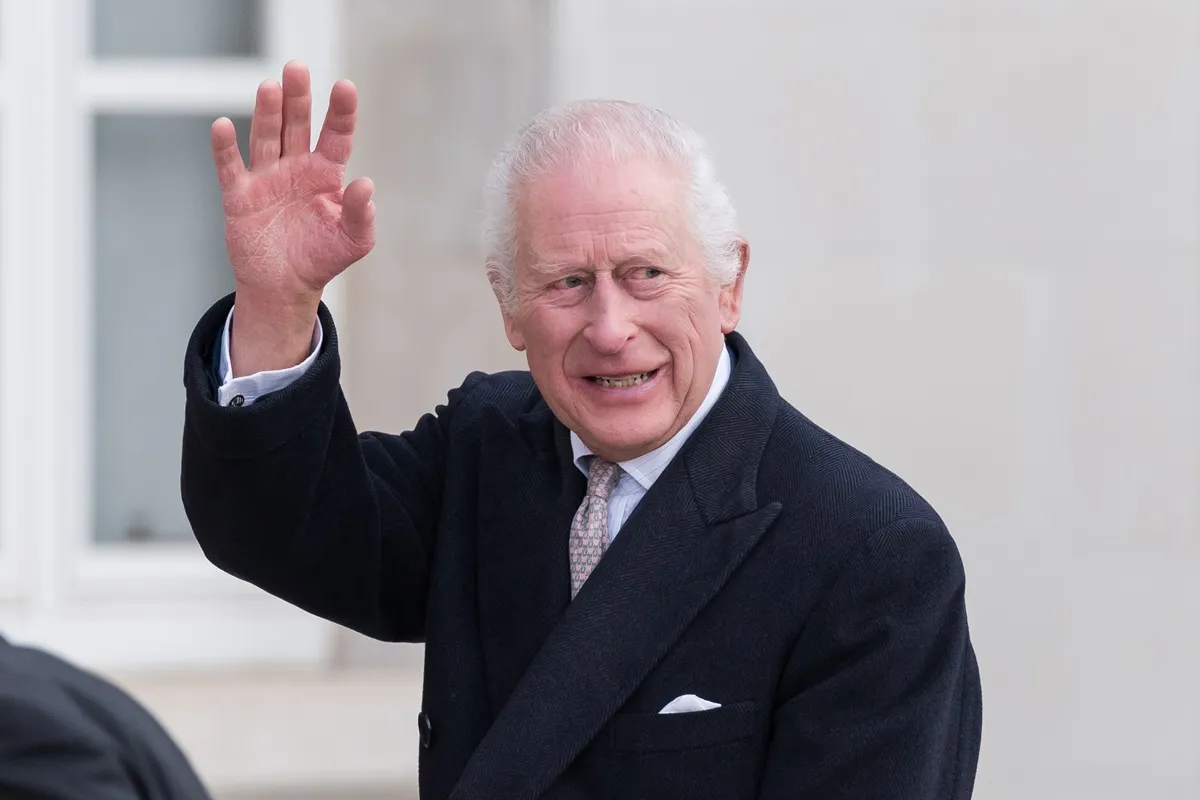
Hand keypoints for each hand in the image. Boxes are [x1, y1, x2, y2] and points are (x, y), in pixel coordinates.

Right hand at [212, 60, 375, 303]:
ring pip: (266, 137)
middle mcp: (295, 167)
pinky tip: (223, 126)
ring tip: (271, 87)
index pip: (336, 135)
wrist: (284, 286)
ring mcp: (266, 178)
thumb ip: (361, 214)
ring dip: (267, 113)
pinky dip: (225, 148)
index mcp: (326, 174)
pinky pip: (230, 167)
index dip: (341, 111)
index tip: (344, 86)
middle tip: (297, 68)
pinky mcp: (239, 195)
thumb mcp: (353, 241)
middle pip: (297, 125)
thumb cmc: (321, 258)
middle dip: (298, 98)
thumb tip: (366, 185)